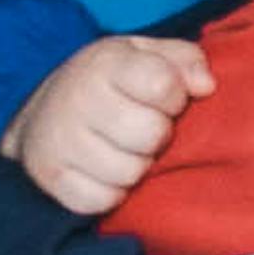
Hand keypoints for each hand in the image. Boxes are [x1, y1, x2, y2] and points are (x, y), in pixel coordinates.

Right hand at [6, 30, 212, 216]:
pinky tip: (108, 171)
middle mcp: (77, 100)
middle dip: (159, 134)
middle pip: (150, 135)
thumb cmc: (112, 81)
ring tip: (127, 148)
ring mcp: (59, 141)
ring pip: (128, 173)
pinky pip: (100, 200)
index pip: (163, 85)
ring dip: (138, 165)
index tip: (166, 98)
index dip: (175, 97)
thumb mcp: (148, 54)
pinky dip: (112, 192)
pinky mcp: (51, 177)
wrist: (46, 109)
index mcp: (106, 63)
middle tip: (146, 127)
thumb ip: (186, 60)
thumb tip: (206, 87)